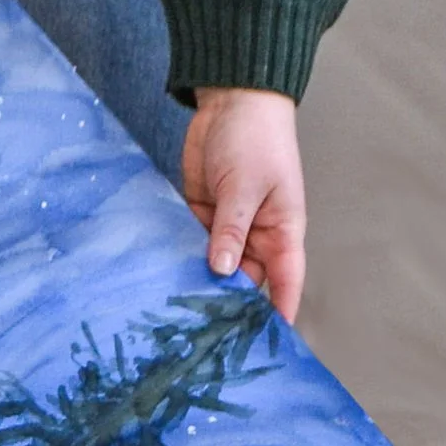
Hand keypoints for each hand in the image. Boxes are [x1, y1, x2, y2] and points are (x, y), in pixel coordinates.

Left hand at [180, 86, 306, 323]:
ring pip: (214, 265)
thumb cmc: (256, 138)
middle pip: (245, 280)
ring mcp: (227, 225)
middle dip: (228, 303)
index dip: (278, 313)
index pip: (285, 281)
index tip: (267, 345)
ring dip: (198, 282)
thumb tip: (221, 270)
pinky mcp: (201, 212)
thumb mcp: (245, 185)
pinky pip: (191, 243)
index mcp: (282, 230)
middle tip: (205, 336)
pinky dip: (178, 257)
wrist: (232, 100)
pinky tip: (160, 276)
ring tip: (177, 314)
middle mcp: (256, 234)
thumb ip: (231, 228)